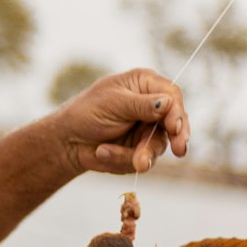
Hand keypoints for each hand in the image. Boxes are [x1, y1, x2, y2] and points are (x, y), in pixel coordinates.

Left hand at [57, 68, 189, 175]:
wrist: (66, 141)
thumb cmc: (86, 112)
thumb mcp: (113, 103)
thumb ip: (142, 105)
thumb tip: (169, 103)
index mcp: (145, 85)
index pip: (172, 96)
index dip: (177, 112)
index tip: (175, 127)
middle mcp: (151, 107)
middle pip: (175, 123)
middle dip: (173, 139)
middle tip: (179, 151)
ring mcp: (147, 131)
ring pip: (158, 146)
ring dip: (138, 154)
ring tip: (106, 152)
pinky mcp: (140, 151)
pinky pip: (142, 161)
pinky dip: (119, 159)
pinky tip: (100, 152)